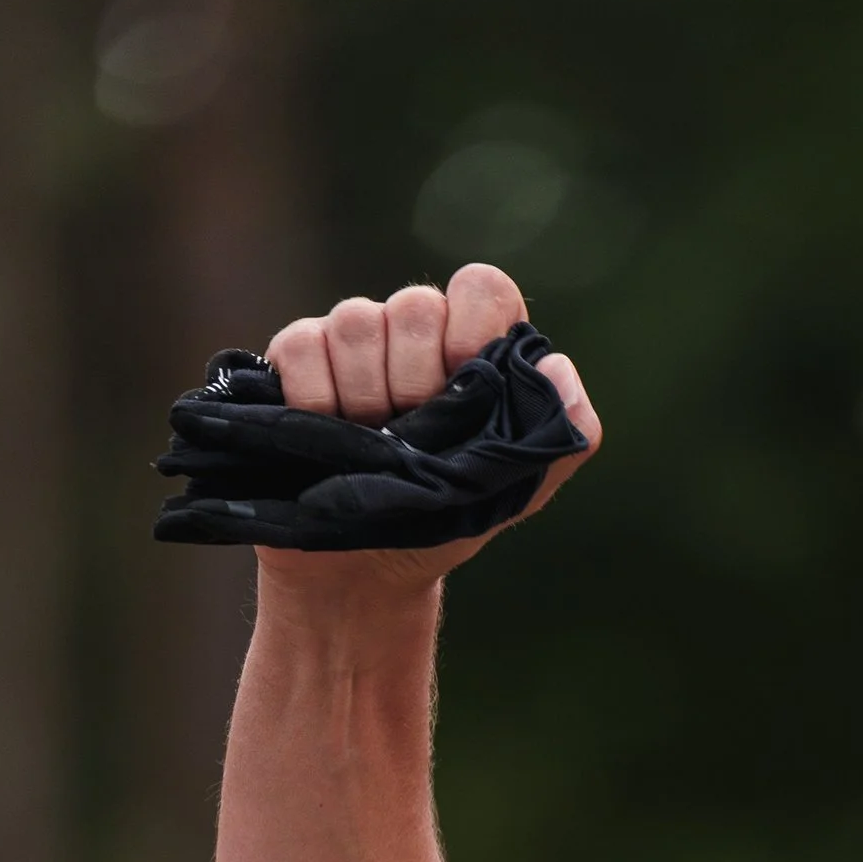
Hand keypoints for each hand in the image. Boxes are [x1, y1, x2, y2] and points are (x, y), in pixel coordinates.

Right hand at [258, 263, 599, 594]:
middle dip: (414, 381)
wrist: (369, 574)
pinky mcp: (299, 360)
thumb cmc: (448, 523)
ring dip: (364, 397)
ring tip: (371, 447)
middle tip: (414, 436)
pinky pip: (303, 345)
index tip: (462, 378)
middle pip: (413, 305)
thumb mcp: (521, 492)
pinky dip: (314, 396)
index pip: (482, 287)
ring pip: (355, 321)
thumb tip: (555, 367)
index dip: (473, 325)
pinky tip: (327, 434)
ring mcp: (354, 342)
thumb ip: (563, 432)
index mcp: (474, 348)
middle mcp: (415, 333)